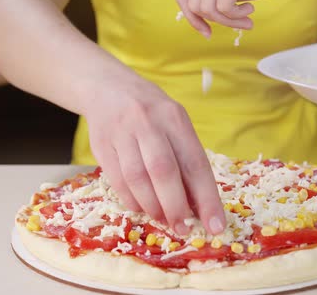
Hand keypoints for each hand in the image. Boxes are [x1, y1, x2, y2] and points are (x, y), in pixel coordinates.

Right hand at [84, 73, 225, 234]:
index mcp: (175, 118)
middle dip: (176, 206)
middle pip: (163, 171)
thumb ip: (185, 159)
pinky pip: (117, 180)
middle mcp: (148, 123)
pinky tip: (142, 208)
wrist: (107, 89)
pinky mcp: (101, 145)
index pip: (195, 163)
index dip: (207, 198)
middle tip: (183, 228)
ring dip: (153, 207)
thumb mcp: (174, 124)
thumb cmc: (151, 113)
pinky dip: (132, 200)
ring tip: (164, 220)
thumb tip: (198, 205)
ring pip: (138, 178)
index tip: (215, 225)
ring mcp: (122, 133)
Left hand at [176, 0, 308, 36]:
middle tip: (237, 25)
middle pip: (195, 5)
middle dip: (216, 22)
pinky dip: (236, 16)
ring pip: (209, 8)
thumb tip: (193, 19)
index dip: (192, 18)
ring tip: (245, 20)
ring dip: (228, 21)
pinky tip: (250, 11)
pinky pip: (224, 6)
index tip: (207, 32)